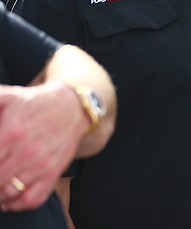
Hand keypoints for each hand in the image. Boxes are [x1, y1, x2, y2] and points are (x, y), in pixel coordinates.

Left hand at [0, 83, 87, 210]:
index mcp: (11, 132)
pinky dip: (16, 204)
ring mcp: (41, 164)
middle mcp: (26, 151)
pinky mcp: (53, 173)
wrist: (72, 108)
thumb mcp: (8, 96)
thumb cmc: (34, 103)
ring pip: (8, 193)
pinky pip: (31, 200)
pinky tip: (8, 197)